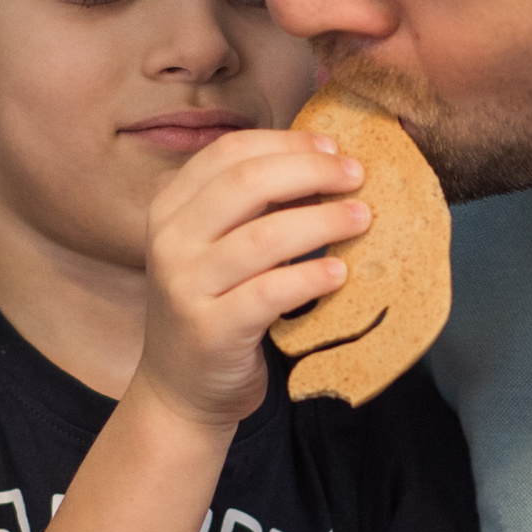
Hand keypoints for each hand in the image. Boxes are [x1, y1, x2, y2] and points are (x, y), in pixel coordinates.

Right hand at [136, 126, 369, 428]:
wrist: (181, 389)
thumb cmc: (213, 307)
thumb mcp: (216, 248)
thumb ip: (251, 208)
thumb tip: (324, 164)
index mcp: (170, 208)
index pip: (229, 152)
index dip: (286, 142)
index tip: (332, 147)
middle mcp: (169, 241)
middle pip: (246, 182)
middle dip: (310, 171)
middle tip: (356, 177)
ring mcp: (185, 286)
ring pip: (263, 236)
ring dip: (322, 221)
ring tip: (362, 218)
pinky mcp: (210, 330)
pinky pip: (269, 292)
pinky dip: (310, 277)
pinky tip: (340, 274)